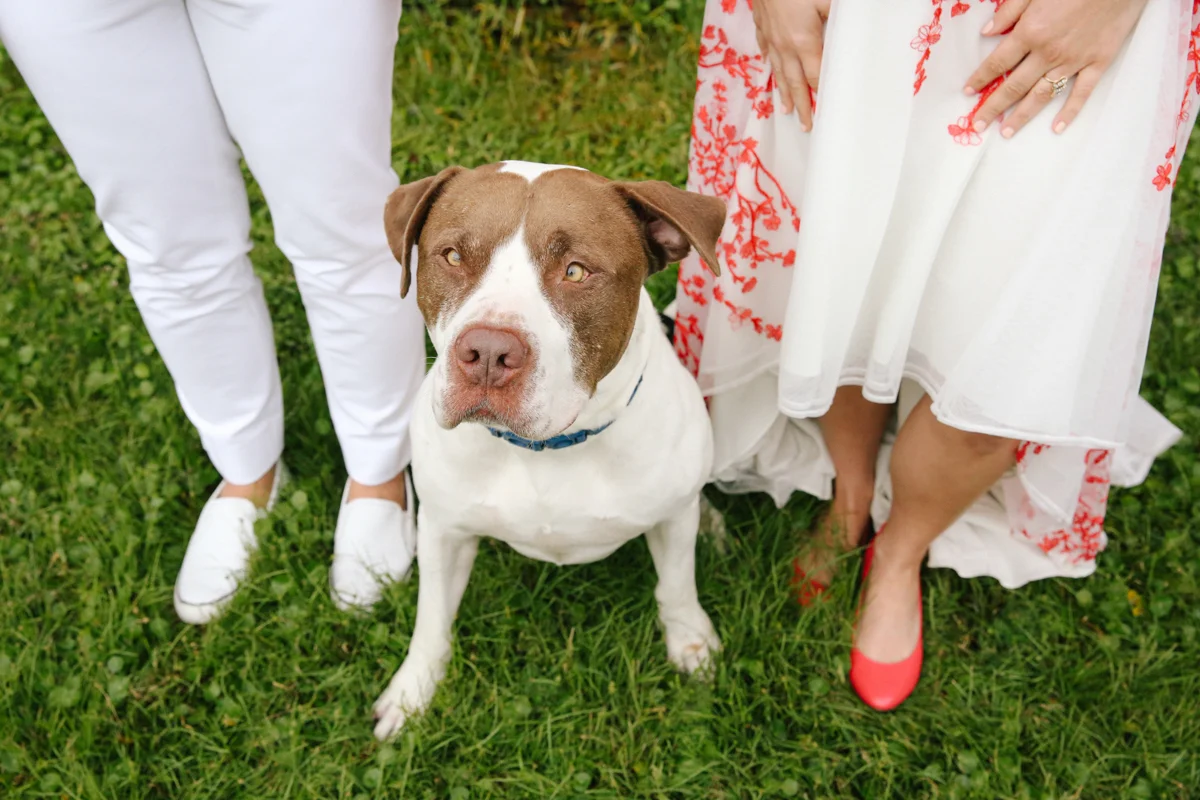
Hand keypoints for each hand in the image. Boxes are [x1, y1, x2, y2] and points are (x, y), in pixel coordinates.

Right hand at [752, 0, 830, 130]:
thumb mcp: (827, 1)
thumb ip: (841, 22)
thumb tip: (859, 36)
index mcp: (804, 42)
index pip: (815, 77)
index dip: (821, 97)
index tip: (825, 115)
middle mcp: (784, 45)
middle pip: (795, 82)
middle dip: (801, 106)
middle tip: (805, 127)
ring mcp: (770, 35)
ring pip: (777, 70)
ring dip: (783, 92)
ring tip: (785, 110)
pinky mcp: (761, 23)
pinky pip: (765, 49)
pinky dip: (769, 63)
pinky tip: (770, 69)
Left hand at [963, 0, 1149, 137]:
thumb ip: (1009, 11)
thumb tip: (987, 32)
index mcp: (1030, 32)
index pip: (997, 63)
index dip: (980, 78)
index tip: (968, 92)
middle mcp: (1048, 52)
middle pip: (1014, 87)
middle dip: (993, 107)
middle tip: (978, 125)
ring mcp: (1074, 60)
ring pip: (1042, 95)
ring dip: (1022, 116)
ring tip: (1007, 132)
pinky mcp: (1099, 61)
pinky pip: (1081, 92)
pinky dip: (1069, 112)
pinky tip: (1057, 127)